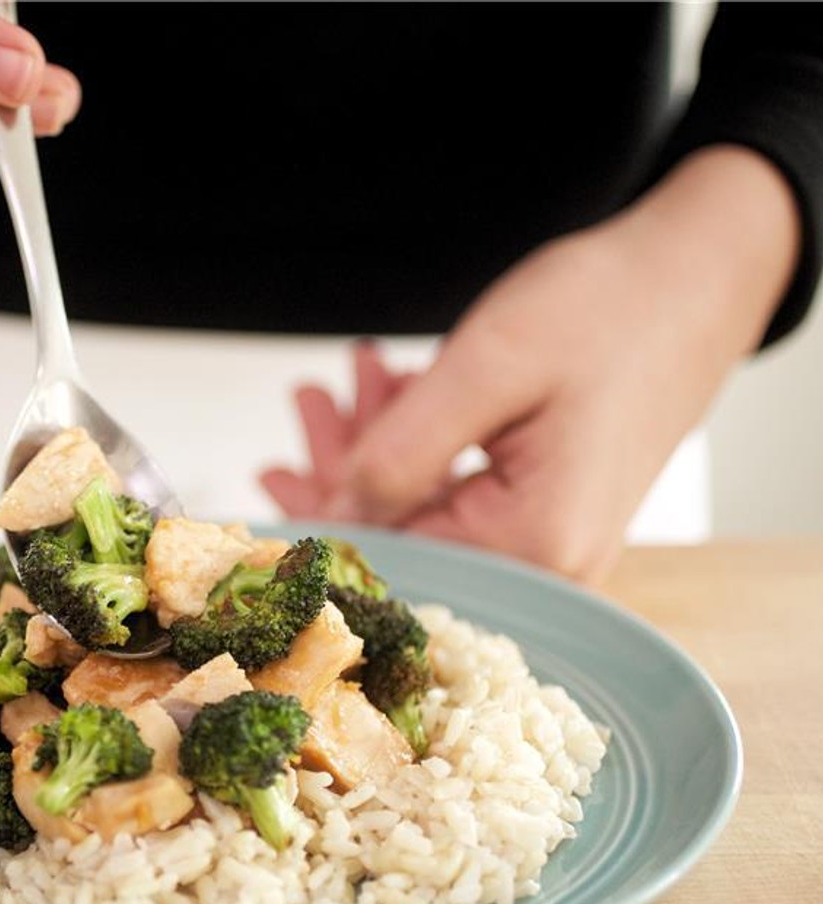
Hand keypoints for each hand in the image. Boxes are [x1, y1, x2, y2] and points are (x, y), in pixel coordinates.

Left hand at [261, 146, 800, 583]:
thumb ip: (401, 451)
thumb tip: (334, 512)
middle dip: (345, 467)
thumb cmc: (608, 311)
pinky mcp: (547, 512)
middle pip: (408, 536)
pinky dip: (423, 443)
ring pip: (429, 510)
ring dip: (379, 444)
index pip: (395, 557)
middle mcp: (549, 563)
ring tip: (349, 381)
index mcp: (535, 542)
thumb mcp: (486, 368)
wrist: (696, 278)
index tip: (271, 485)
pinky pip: (461, 492)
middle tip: (309, 403)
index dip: (325, 519)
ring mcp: (551, 542)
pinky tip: (395, 392)